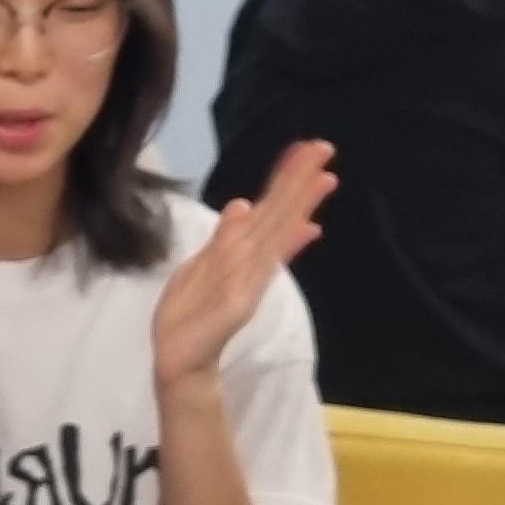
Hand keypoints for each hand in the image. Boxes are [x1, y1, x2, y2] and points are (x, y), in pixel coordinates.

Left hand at [154, 141, 334, 387]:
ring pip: (277, 230)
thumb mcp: (200, 265)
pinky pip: (265, 265)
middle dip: (299, 179)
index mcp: (239, 249)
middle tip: (325, 147)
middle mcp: (250, 258)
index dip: (285, 177)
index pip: (267, 206)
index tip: (305, 148)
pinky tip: (305, 225)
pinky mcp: (243, 297)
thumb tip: (243, 203)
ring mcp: (250, 276)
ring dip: (300, 203)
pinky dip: (285, 245)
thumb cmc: (189, 314)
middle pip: (279, 211)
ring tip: (325, 176)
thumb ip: (223, 236)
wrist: (178, 357)